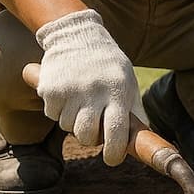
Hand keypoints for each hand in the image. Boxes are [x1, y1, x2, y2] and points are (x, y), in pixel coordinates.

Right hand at [33, 9, 145, 165]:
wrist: (78, 35)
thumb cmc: (108, 66)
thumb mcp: (128, 82)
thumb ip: (134, 112)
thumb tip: (143, 142)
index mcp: (118, 91)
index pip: (116, 132)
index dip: (114, 152)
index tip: (112, 158)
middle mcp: (94, 91)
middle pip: (86, 136)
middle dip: (89, 138)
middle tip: (93, 126)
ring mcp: (70, 89)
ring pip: (67, 126)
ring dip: (73, 121)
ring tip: (81, 101)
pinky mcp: (50, 88)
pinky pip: (52, 114)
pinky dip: (58, 109)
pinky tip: (67, 92)